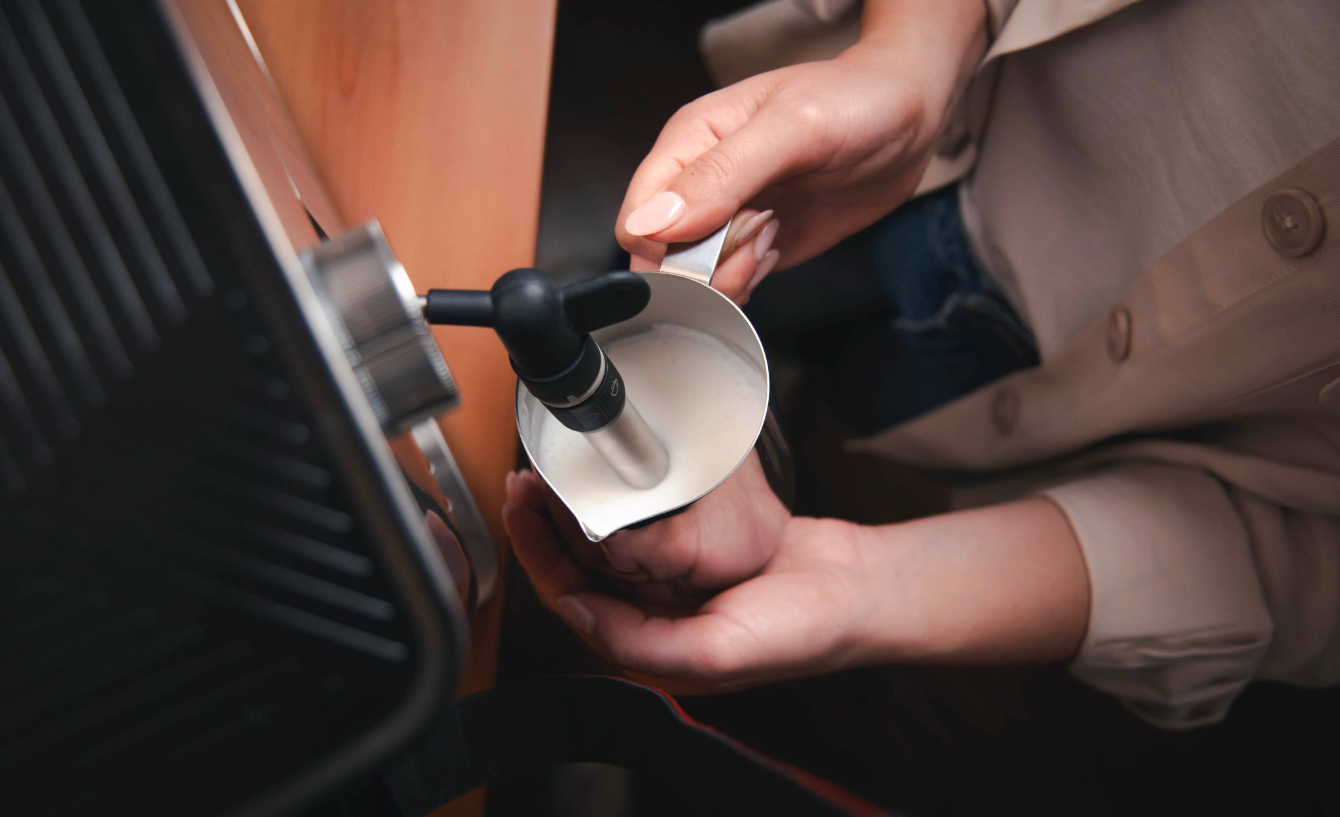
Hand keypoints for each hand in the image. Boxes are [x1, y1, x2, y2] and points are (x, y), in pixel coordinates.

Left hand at [502, 455, 873, 692]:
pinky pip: (640, 530)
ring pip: (603, 548)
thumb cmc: (801, 631)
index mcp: (650, 650)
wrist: (858, 590)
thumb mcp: (716, 649)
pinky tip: (608, 482)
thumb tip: (575, 612)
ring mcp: (673, 586)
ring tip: (555, 474)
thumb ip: (638, 641)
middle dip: (546, 525)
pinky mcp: (694, 557)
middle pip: (578, 570)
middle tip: (528, 479)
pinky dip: (617, 505)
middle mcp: (654, 620)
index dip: (538, 553)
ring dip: (576, 511)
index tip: (521, 507)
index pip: (570, 601)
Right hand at [615, 0, 987, 301]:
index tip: (714, 239)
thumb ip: (722, 172)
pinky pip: (728, 283)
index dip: (665, 245)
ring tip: (771, 239)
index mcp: (690, 142)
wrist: (909, 118)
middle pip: (662, 256)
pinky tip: (776, 250)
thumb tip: (657, 220)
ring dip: (731, 275)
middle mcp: (701, 182)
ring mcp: (728, 216)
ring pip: (694, 277)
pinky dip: (748, 282)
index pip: (638, 216)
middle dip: (704, 267)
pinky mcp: (755, 243)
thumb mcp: (792, 128)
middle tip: (756, 239)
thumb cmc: (855, 102)